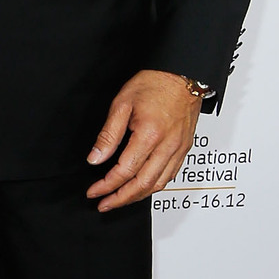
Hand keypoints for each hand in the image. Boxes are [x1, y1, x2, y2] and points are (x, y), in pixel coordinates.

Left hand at [85, 70, 201, 211]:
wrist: (183, 74)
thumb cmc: (154, 83)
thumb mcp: (122, 103)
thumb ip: (108, 134)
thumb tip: (95, 158)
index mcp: (150, 134)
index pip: (125, 171)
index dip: (107, 185)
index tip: (93, 191)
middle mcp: (167, 146)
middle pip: (143, 185)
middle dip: (121, 198)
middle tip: (104, 204)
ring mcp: (179, 149)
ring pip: (158, 184)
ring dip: (137, 196)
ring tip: (119, 199)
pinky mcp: (184, 148)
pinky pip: (170, 175)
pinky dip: (153, 186)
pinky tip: (141, 187)